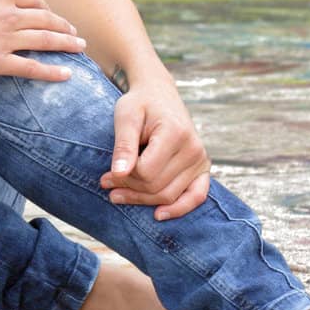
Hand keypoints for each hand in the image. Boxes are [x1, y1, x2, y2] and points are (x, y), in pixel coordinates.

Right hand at [0, 0, 85, 80]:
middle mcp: (10, 15)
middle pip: (47, 19)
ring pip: (45, 40)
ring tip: (79, 49)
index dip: (47, 8)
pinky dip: (51, 71)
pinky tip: (66, 74)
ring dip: (66, 44)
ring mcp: (5, 39)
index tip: (53, 15)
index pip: (34, 0)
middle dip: (64, 27)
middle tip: (76, 35)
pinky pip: (30, 67)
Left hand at [98, 76, 210, 218]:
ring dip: (142, 199)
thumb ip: (124, 145)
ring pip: (169, 195)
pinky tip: (158, 215)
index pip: (146, 172)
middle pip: (157, 187)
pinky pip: (197, 196)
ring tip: (117, 194)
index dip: (124, 176)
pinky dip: (180, 208)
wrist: (159, 94)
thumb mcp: (126, 116)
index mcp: (175, 133)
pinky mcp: (203, 167)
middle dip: (129, 189)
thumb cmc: (139, 104)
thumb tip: (119, 174)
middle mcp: (193, 148)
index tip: (107, 172)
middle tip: (106, 183)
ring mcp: (201, 159)